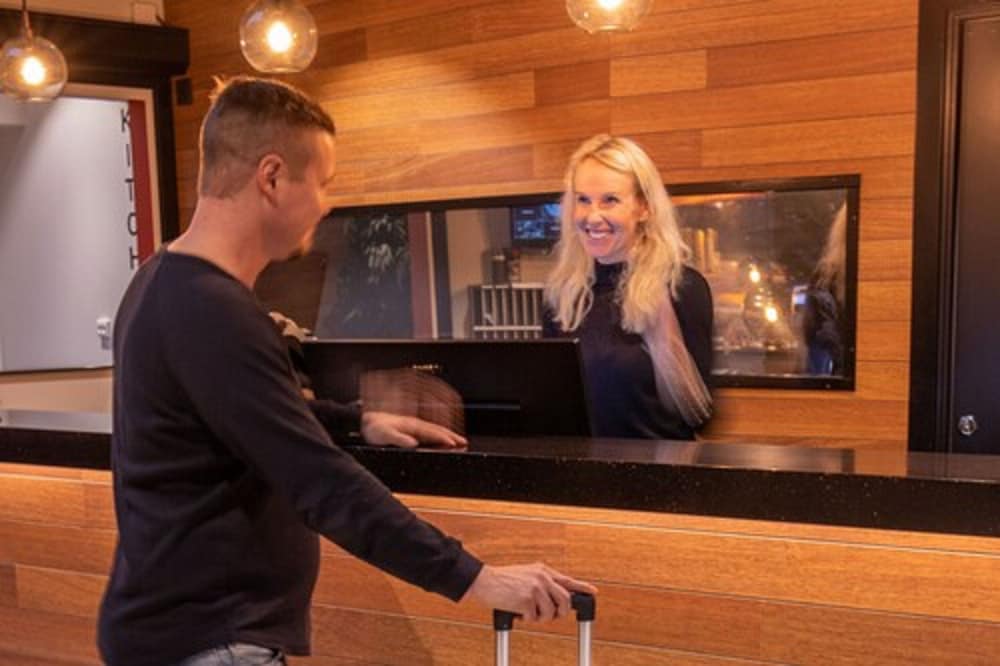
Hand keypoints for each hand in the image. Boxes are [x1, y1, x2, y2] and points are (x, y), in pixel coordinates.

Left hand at [360, 411, 466, 448]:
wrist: (367, 421)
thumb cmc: (374, 428)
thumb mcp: (383, 434)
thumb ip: (398, 438)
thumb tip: (412, 443)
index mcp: (411, 425)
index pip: (432, 432)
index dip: (444, 438)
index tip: (454, 443)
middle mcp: (415, 425)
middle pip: (438, 430)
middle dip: (452, 436)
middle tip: (464, 442)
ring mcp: (414, 426)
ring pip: (436, 429)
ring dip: (448, 434)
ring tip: (459, 441)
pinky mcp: (412, 429)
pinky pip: (431, 430)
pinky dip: (441, 433)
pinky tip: (443, 438)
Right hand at [463, 563, 596, 621]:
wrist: (483, 581)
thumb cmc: (503, 580)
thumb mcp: (527, 574)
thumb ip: (542, 582)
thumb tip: (556, 598)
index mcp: (543, 570)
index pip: (568, 580)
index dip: (582, 588)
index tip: (593, 593)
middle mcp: (542, 577)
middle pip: (565, 600)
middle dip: (560, 613)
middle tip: (551, 616)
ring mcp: (535, 588)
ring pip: (550, 612)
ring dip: (540, 617)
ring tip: (528, 612)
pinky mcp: (526, 599)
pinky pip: (534, 618)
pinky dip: (527, 619)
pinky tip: (519, 612)